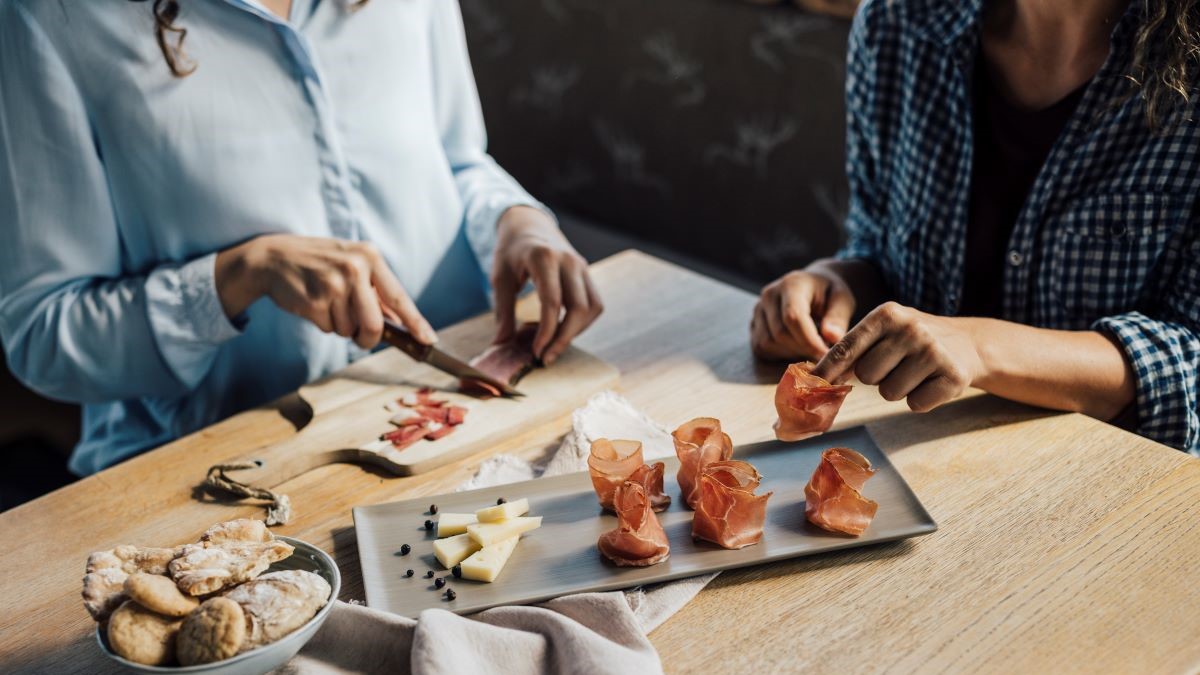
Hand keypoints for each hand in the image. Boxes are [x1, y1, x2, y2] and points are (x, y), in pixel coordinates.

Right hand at [215, 234, 435, 349]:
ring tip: (328, 302)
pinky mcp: (314, 301)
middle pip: (374, 324)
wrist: (275, 257)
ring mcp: (333, 284)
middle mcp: (354, 268)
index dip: (416, 322)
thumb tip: (401, 324)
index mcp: (370, 257)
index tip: (429, 340)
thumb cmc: (322, 263)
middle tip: (362, 338)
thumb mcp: (353, 265)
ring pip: (350, 329)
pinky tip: (314, 303)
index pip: (398, 297)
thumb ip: (376, 291)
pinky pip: (329, 328)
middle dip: (369, 338)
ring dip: (341, 325)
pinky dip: (324, 323)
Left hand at [492, 206, 602, 363]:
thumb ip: (503, 312)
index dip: (546, 331)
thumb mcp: (500, 279)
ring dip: (576, 331)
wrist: (528, 225)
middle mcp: (569, 261)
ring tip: (554, 345)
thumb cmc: (511, 252)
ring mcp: (582, 266)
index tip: (537, 352)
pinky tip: (563, 329)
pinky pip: (594, 303)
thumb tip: (501, 345)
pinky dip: (582, 322)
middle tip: (546, 357)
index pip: (552, 302)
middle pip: (578, 308)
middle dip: (564, 338)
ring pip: (592, 308)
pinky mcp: (587, 274)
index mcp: (544, 258)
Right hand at [751, 268, 855, 360]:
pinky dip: (779, 354)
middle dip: (803, 349)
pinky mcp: (753, 324)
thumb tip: (832, 337)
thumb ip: (838, 317)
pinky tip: (796, 347)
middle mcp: (769, 295)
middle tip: (823, 354)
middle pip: (780, 333)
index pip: (793, 317)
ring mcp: (758, 310)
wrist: (812, 285)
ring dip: (791, 353)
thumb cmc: (829, 292)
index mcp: (792, 284)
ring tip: (810, 347)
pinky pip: (761, 348)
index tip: (826, 355)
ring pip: (768, 343)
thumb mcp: (842, 299)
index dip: (809, 340)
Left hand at [811, 302, 985, 411]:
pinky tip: (933, 381)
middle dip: (877, 377)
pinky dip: (922, 400)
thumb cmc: (911, 340)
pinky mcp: (953, 376)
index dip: (827, 371)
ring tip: (916, 372)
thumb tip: (815, 377)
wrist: (968, 343)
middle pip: (867, 376)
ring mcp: (933, 351)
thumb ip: (851, 350)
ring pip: (890, 394)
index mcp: (886, 314)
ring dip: (899, 389)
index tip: (812, 385)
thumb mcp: (883, 332)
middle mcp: (910, 328)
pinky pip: (916, 405)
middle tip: (898, 364)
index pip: (846, 348)